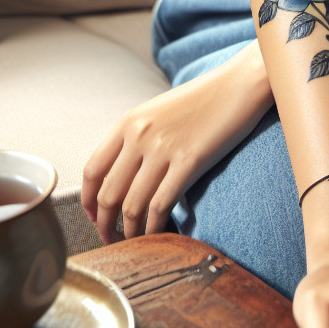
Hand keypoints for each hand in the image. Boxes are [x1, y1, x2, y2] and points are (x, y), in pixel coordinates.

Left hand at [81, 41, 271, 243]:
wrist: (240, 84)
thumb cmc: (204, 100)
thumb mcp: (159, 112)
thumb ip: (138, 138)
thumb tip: (125, 176)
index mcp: (128, 122)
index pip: (93, 170)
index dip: (89, 201)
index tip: (95, 217)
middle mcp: (139, 135)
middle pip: (109, 194)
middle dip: (105, 224)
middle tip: (112, 240)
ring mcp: (163, 148)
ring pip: (133, 205)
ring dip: (130, 232)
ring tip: (135, 243)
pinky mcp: (190, 161)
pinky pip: (161, 205)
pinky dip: (155, 228)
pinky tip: (159, 235)